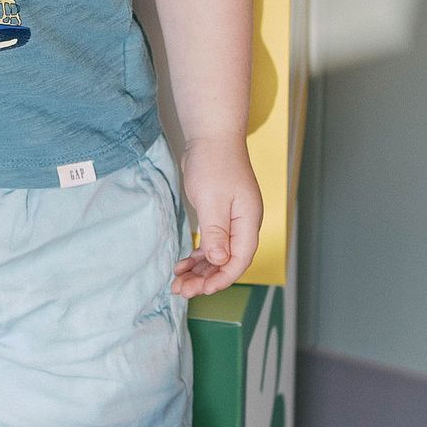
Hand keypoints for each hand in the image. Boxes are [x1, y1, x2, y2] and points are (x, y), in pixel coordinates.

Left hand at [172, 134, 262, 297]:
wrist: (211, 136)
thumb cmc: (214, 163)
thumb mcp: (212, 200)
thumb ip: (216, 232)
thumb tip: (220, 260)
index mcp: (248, 222)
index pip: (239, 260)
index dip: (221, 279)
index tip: (201, 290)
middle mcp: (243, 224)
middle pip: (228, 261)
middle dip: (206, 279)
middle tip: (182, 290)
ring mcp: (232, 221)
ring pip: (218, 255)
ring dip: (200, 270)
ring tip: (178, 282)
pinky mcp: (219, 216)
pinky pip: (211, 243)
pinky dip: (197, 255)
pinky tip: (183, 264)